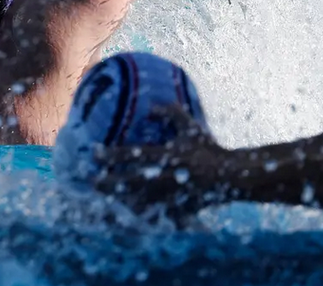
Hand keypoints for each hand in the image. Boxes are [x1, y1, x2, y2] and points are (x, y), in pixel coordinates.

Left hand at [90, 106, 223, 211]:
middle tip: (92, 181)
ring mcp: (167, 196)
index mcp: (164, 156)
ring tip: (109, 198)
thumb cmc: (209, 149)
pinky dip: (139, 216)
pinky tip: (131, 214)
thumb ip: (171, 113)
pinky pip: (152, 216)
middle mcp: (161, 177)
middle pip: (125, 183)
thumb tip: (150, 107)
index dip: (108, 155)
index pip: (128, 155)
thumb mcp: (191, 127)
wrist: (230, 177)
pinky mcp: (174, 211)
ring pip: (134, 202)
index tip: (94, 153)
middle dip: (106, 183)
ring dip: (119, 201)